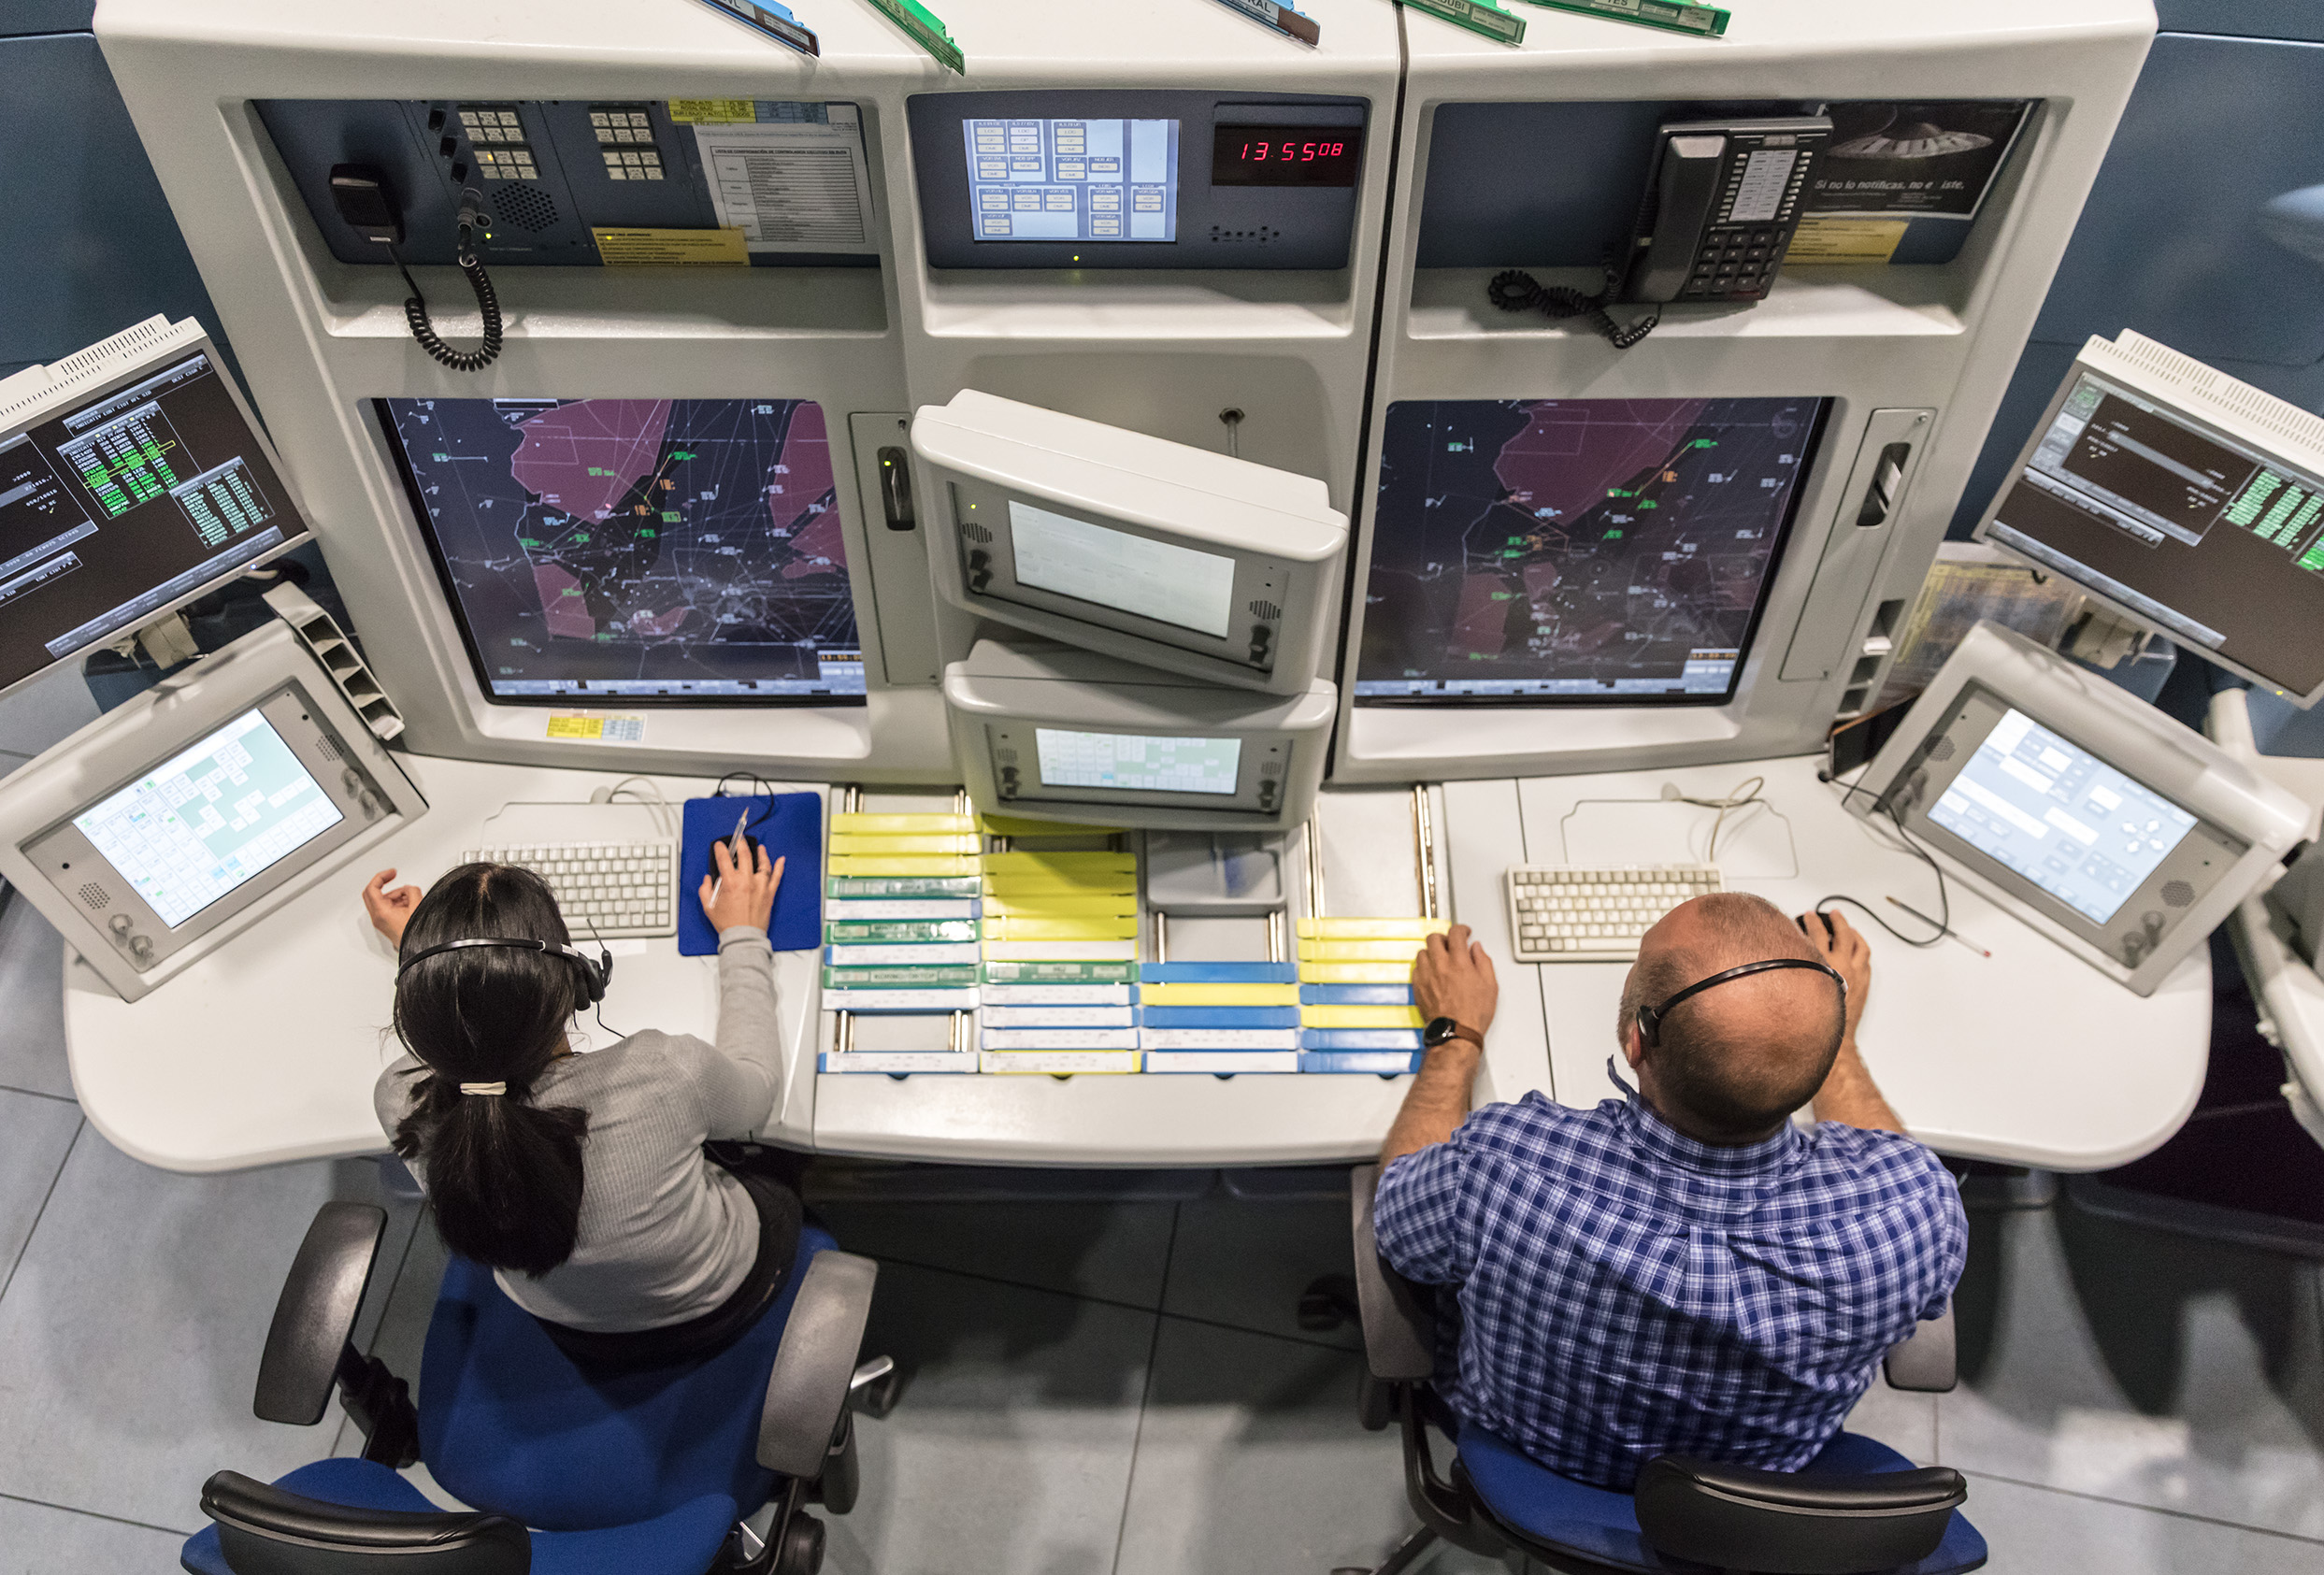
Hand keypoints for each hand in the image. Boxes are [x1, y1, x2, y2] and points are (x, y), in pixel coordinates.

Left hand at [363, 869, 422, 946]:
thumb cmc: (415, 935)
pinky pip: (387, 907)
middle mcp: (378, 917)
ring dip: (394, 894)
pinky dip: (396, 902)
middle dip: (385, 883)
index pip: (372, 888)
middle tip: (394, 877)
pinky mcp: (386, 924)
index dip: (382, 876)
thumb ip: (412, 891)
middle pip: (372, 893)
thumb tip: (409, 889)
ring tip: (411, 897)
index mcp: (381, 912)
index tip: (392, 872)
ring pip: (381, 900)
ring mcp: (381, 921)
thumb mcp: (417, 906)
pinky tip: (409, 904)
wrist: (418, 951)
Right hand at [699, 840, 783, 933]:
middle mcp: (747, 882)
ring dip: (761, 853)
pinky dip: (779, 867)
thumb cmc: (728, 924)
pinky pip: (776, 877)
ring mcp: (760, 887)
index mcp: (731, 883)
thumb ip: (705, 889)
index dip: (721, 849)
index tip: (720, 846)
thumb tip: (708, 880)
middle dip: (741, 844)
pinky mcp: (769, 893)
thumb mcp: (708, 906)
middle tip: (739, 839)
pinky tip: (781, 860)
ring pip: (763, 864)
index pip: (724, 859)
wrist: (743, 937)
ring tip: (759, 847)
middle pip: (745, 855)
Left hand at [1412, 923, 1497, 1042]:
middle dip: (1443, 937)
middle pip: (1434, 938)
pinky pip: (1416, 968)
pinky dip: (1424, 967)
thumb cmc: (1473, 1013)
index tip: (1464, 932)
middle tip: (1450, 943)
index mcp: (1459, 963)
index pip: (1455, 933)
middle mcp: (1440, 966)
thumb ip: (1483, 961)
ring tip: (1440, 959)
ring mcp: (1427, 976)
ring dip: (1432, 952)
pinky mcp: (1418, 987)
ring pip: (1422, 952)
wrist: (1456, 1033)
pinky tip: (1432, 972)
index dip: (1461, 929)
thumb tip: (1476, 949)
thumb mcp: (1490, 985)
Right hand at [1799, 907, 1869, 1042]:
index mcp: (1822, 964)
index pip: (1816, 933)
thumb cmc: (1812, 1016)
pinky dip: (1862, 950)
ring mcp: (1856, 973)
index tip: (1808, 916)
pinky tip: (1859, 949)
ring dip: (1854, 932)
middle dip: (1836, 920)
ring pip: (1860, 944)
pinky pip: (1867, 960)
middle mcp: (1841, 965)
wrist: (1833, 1035)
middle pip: (1841, 933)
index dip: (1811, 922)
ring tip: (1850, 927)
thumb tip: (1789, 957)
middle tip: (1832, 914)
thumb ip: (1794, 969)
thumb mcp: (1796, 987)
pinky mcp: (1864, 983)